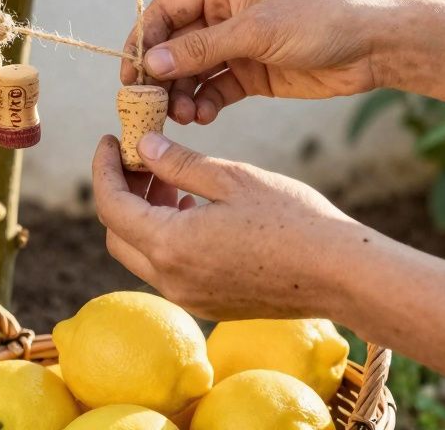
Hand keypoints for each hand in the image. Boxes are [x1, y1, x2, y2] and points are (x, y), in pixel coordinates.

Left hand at [92, 133, 364, 320]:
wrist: (340, 274)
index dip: (104, 169)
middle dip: (120, 192)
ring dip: (143, 215)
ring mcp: (190, 297)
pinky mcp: (210, 304)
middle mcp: (172, 280)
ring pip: (141, 254)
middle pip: (117, 234)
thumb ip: (180, 163)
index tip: (110, 140)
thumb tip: (144, 147)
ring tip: (170, 178)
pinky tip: (192, 210)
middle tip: (141, 158)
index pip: (111, 206)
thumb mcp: (232, 178)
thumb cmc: (292, 219)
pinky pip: (168, 270)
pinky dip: (165, 237)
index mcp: (171, 246)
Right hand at [122, 0, 398, 124]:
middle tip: (150, 106)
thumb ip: (202, 47)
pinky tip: (202, 117)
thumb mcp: (257, 30)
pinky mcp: (252, 75)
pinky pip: (215, 91)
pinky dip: (204, 105)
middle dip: (161, 75)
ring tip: (182, 117)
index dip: (143, 40)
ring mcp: (238, 46)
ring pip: (192, 72)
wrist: (375, 44)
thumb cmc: (321, 18)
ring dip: (181, 95)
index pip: (165, 11)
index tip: (132, 74)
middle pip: (174, 45)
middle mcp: (224, 14)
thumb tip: (152, 63)